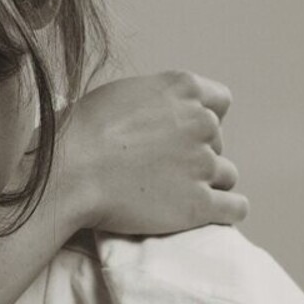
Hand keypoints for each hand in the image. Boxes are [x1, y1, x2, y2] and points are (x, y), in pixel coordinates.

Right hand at [57, 71, 246, 235]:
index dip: (202, 118)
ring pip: (226, 175)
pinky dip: (228, 211)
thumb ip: (152, 102)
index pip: (220, 101)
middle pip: (217, 141)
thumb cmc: (79, 134)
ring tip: (174, 194)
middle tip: (161, 170)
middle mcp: (200, 122)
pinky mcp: (199, 204)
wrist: (68, 174)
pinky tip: (212, 214)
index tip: (181, 135)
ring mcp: (202, 164)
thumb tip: (157, 116)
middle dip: (196, 154)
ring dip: (207, 184)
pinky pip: (235, 208)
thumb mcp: (119, 95)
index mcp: (182, 89)